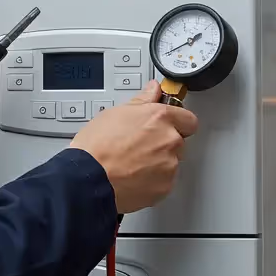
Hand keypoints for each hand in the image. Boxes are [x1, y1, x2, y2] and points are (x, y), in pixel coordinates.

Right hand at [68, 80, 199, 213]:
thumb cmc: (96, 147)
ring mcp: (169, 165)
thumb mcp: (115, 113)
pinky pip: (165, 181)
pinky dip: (153, 180)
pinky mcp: (165, 186)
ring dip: (159, 162)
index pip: (188, 118)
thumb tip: (153, 89)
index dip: (177, 122)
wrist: (88, 179)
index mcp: (160, 118)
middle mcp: (170, 140)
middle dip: (164, 143)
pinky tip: (134, 176)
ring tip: (134, 163)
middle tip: (142, 145)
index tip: (167, 125)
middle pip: (179, 141)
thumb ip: (142, 100)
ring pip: (172, 162)